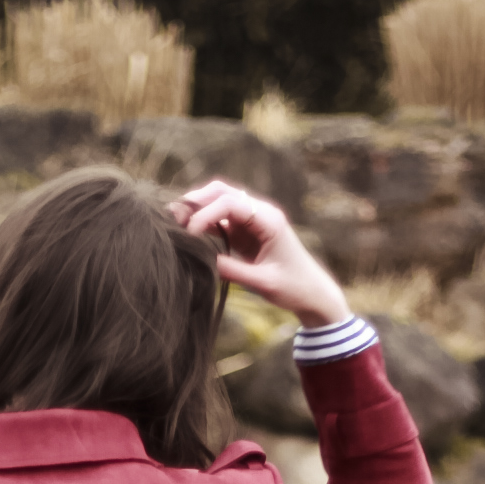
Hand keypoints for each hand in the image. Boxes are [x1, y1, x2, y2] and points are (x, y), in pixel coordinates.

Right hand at [170, 180, 349, 328]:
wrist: (312, 292)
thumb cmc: (293, 287)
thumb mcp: (261, 283)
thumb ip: (232, 271)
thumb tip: (201, 260)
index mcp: (269, 220)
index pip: (230, 203)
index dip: (205, 214)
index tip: (189, 234)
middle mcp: (260, 212)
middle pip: (222, 192)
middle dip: (196, 201)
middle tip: (172, 217)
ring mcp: (252, 220)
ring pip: (218, 201)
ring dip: (197, 208)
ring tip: (175, 223)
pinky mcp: (245, 231)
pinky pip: (220, 218)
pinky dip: (202, 221)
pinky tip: (187, 232)